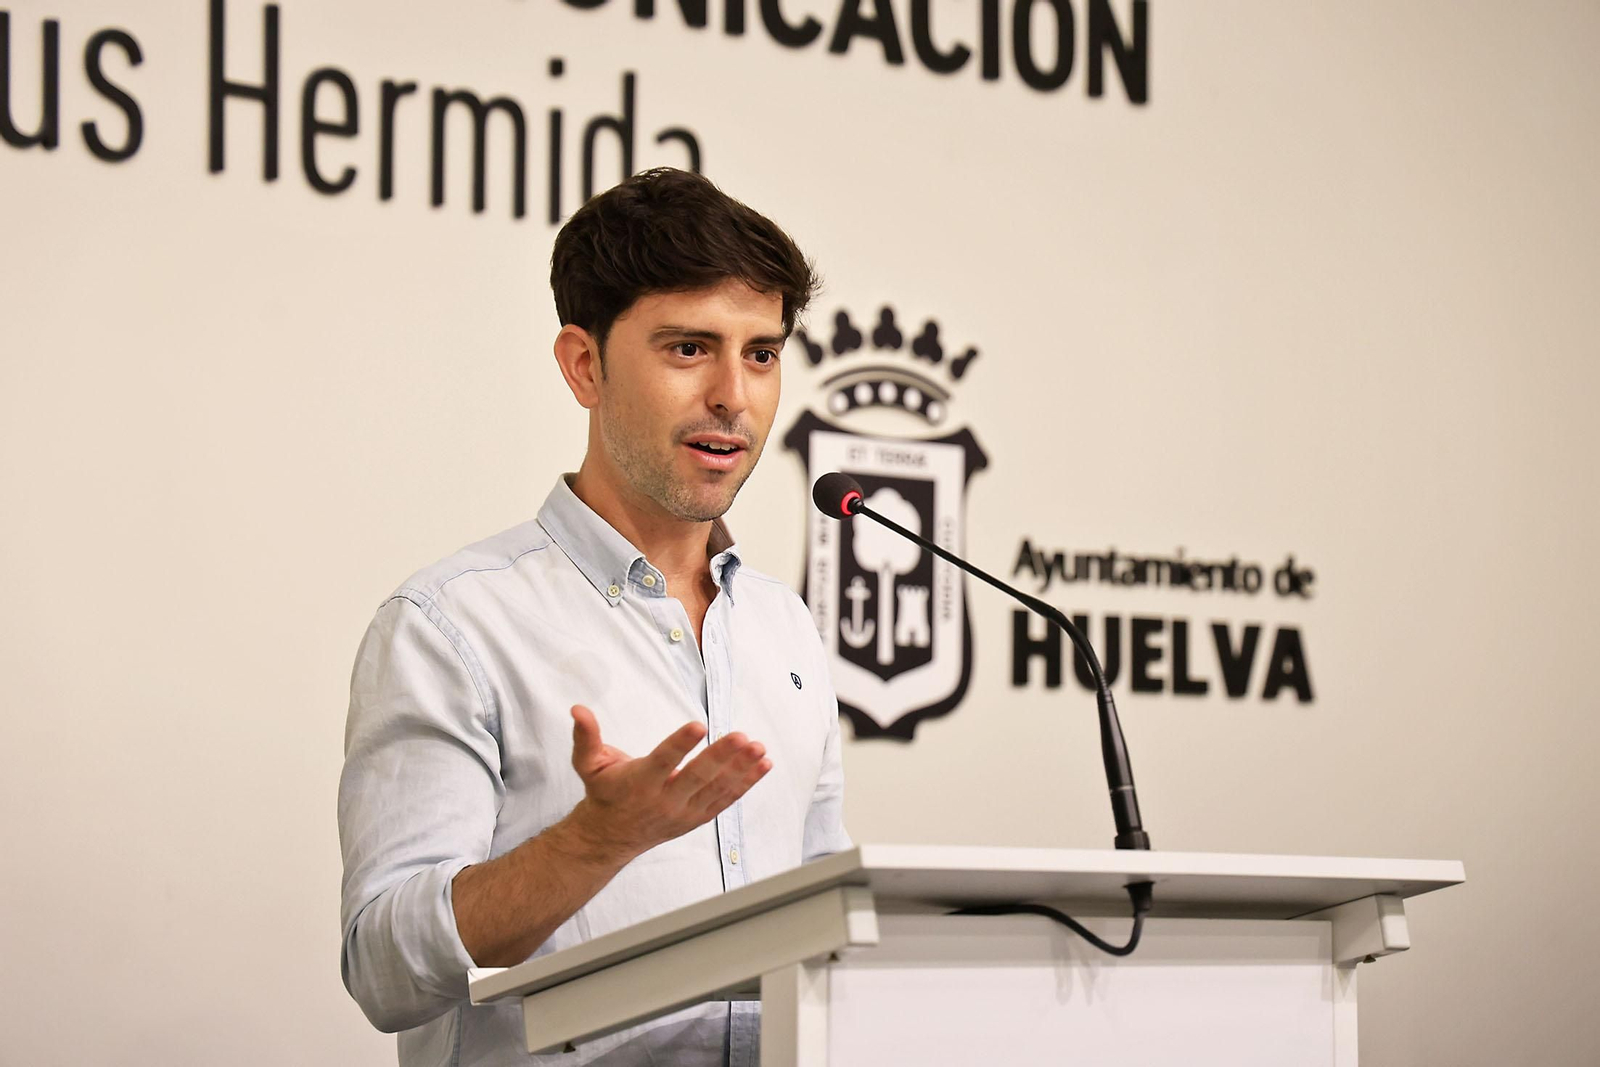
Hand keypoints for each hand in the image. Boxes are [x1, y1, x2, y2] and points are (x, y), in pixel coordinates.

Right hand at [567, 704, 771, 860]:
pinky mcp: (697, 818)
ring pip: (716, 790)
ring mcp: (683, 812)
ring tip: (759, 748)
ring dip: (740, 769)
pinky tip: (763, 764)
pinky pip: (725, 801)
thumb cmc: (603, 792)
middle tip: (742, 736)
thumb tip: (577, 709)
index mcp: (639, 783)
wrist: (610, 837)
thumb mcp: (587, 765)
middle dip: (721, 757)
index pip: (662, 761)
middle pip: (696, 777)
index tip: (698, 725)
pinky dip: (746, 784)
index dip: (680, 744)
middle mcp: (664, 800)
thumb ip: (585, 737)